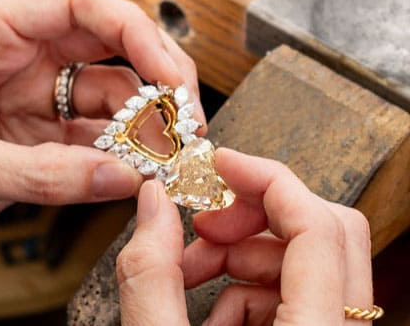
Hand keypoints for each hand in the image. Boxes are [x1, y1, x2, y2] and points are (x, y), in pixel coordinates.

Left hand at [0, 0, 205, 250]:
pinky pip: (94, 139)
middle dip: (153, 79)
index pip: (81, 4)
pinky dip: (120, 154)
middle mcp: (15, 56)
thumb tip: (124, 178)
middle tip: (184, 115)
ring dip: (141, 125)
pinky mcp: (39, 137)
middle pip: (108, 47)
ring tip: (167, 151)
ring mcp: (32, 98)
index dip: (136, 35)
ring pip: (107, 99)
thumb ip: (45, 174)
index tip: (171, 75)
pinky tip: (138, 168)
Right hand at [117, 149, 372, 324]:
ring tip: (189, 276)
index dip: (268, 178)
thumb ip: (150, 277)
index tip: (223, 163)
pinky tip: (209, 314)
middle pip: (324, 233)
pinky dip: (246, 291)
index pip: (318, 226)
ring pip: (306, 261)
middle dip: (252, 217)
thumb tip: (152, 204)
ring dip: (242, 255)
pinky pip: (294, 292)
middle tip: (203, 226)